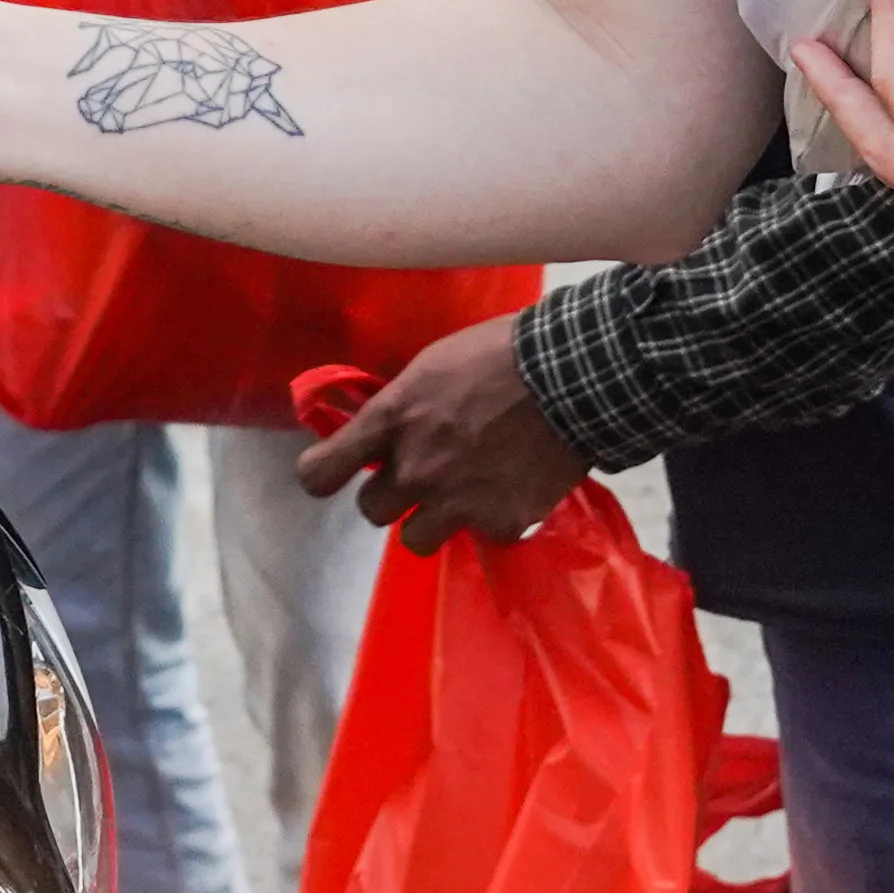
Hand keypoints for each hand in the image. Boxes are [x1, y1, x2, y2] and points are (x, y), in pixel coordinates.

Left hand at [294, 317, 585, 552]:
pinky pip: (479, 536)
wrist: (573, 376)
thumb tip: (382, 430)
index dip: (322, 474)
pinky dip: (491, 519)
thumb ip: (400, 406)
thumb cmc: (501, 353)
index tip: (333, 472)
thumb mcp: (432, 366)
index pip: (320, 473)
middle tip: (422, 473)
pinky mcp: (499, 525)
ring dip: (432, 518)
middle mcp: (415, 469)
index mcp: (392, 420)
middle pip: (371, 510)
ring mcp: (456, 502)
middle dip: (393, 493)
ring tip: (462, 493)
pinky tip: (511, 488)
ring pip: (416, 539)